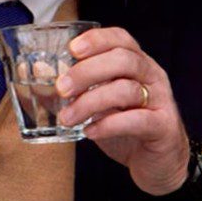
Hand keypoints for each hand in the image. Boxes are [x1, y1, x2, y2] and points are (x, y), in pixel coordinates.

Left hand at [56, 27, 189, 195]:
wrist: (158, 161)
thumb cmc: (126, 126)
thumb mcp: (100, 103)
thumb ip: (77, 90)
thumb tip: (38, 77)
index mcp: (137, 64)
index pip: (120, 39)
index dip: (97, 39)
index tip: (72, 49)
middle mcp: (151, 76)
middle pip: (122, 59)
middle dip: (87, 71)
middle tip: (61, 88)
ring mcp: (160, 100)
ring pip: (126, 90)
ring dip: (90, 102)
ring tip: (68, 117)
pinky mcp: (163, 126)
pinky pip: (137, 120)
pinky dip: (109, 125)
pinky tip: (90, 131)